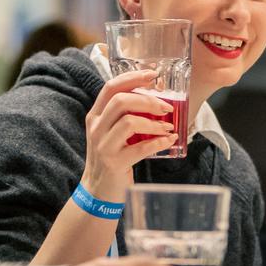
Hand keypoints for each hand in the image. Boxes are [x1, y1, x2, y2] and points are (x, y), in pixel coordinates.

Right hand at [81, 70, 176, 198]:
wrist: (98, 191)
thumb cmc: (111, 157)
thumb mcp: (110, 133)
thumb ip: (125, 116)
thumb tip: (157, 99)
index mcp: (95, 116)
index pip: (110, 88)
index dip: (132, 78)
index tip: (153, 75)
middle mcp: (96, 128)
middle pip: (120, 101)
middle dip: (148, 100)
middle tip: (166, 106)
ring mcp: (103, 146)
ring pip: (129, 122)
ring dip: (154, 123)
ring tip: (168, 127)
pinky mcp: (114, 163)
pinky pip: (141, 148)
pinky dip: (159, 142)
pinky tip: (169, 140)